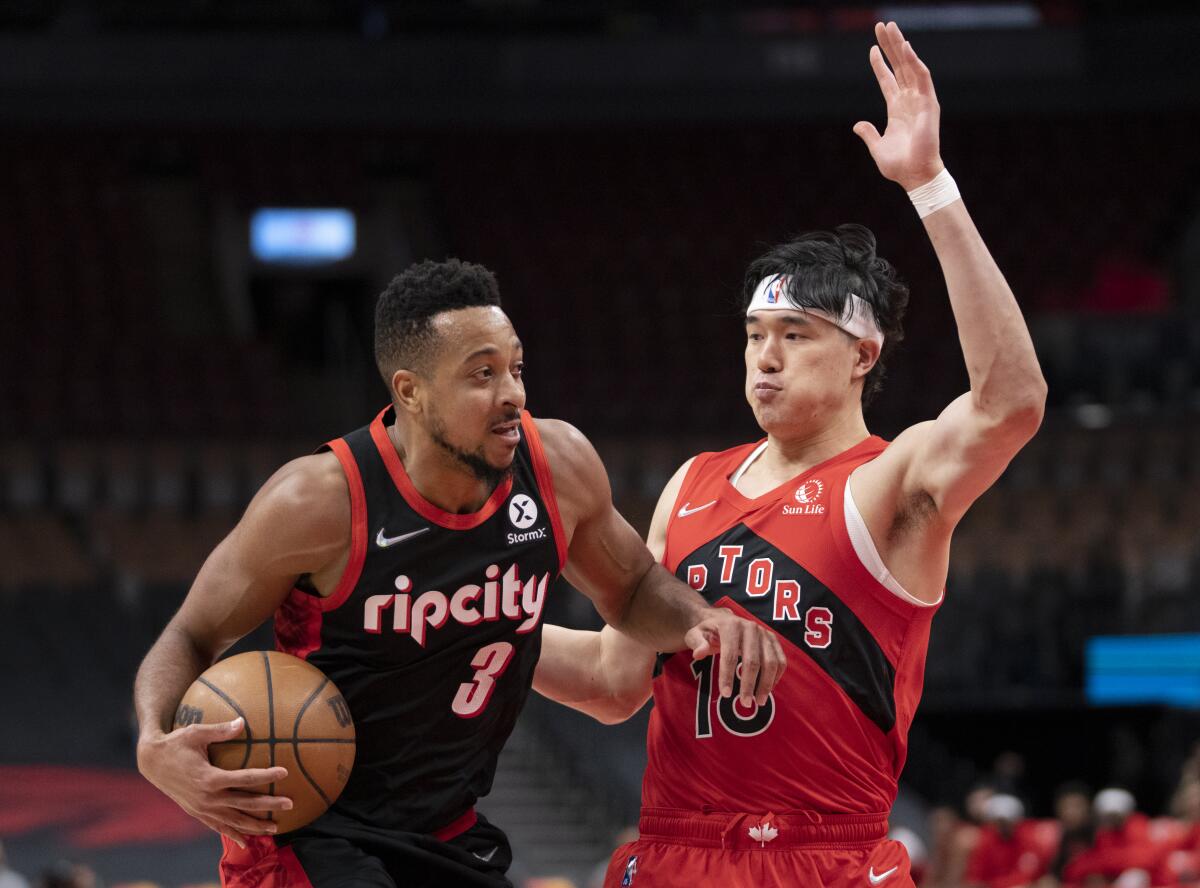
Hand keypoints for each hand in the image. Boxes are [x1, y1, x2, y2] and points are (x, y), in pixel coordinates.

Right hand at [137, 716, 291, 847]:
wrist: (151, 762)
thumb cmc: (175, 743)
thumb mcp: (196, 732)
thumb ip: (221, 730)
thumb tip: (242, 722)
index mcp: (210, 777)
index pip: (245, 778)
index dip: (266, 776)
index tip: (284, 772)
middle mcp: (207, 797)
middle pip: (244, 803)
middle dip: (268, 805)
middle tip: (290, 804)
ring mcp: (202, 808)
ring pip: (233, 820)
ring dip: (255, 825)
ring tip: (275, 828)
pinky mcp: (196, 812)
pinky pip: (218, 827)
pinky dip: (233, 834)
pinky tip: (246, 842)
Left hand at [684, 608, 786, 706]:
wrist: (724, 620)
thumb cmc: (709, 631)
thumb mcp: (696, 634)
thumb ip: (696, 643)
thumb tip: (699, 653)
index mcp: (730, 625)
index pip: (730, 654)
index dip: (728, 676)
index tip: (725, 694)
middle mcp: (750, 627)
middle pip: (753, 661)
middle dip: (749, 684)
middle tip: (745, 703)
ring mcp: (764, 633)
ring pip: (770, 662)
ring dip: (766, 684)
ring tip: (759, 701)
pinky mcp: (773, 639)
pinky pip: (780, 660)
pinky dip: (777, 676)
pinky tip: (768, 689)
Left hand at [853, 21, 943, 190]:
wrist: (915, 176)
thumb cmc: (899, 166)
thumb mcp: (877, 147)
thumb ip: (869, 134)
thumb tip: (857, 124)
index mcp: (896, 110)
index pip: (887, 80)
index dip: (879, 64)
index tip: (872, 48)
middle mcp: (909, 101)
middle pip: (898, 66)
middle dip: (890, 46)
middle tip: (882, 26)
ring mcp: (920, 100)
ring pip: (909, 66)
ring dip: (900, 46)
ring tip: (891, 28)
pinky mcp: (929, 103)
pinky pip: (922, 77)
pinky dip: (914, 62)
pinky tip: (905, 48)